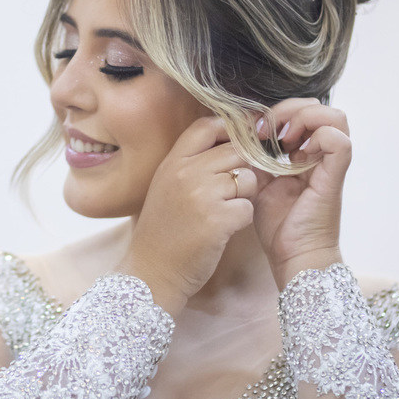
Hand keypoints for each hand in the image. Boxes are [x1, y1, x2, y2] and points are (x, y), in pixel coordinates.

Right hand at [116, 116, 259, 313]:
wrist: (151, 271)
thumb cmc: (163, 231)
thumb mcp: (166, 186)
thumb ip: (192, 164)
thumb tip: (231, 144)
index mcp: (172, 162)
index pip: (207, 126)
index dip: (230, 129)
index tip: (241, 141)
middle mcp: (186, 172)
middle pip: (236, 151)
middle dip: (244, 169)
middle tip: (234, 191)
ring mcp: (201, 195)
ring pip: (247, 178)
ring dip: (244, 196)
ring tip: (225, 212)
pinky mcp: (218, 219)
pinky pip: (248, 207)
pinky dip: (242, 220)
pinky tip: (224, 230)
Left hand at [251, 98, 350, 288]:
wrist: (293, 256)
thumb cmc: (278, 225)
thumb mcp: (261, 182)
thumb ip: (257, 158)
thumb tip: (242, 134)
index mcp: (306, 153)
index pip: (304, 111)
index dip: (280, 111)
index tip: (255, 129)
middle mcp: (323, 154)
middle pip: (320, 107)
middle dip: (290, 109)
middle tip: (267, 130)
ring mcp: (332, 164)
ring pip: (335, 117)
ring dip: (305, 119)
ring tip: (283, 138)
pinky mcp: (335, 176)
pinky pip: (339, 141)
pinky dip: (317, 138)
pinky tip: (295, 155)